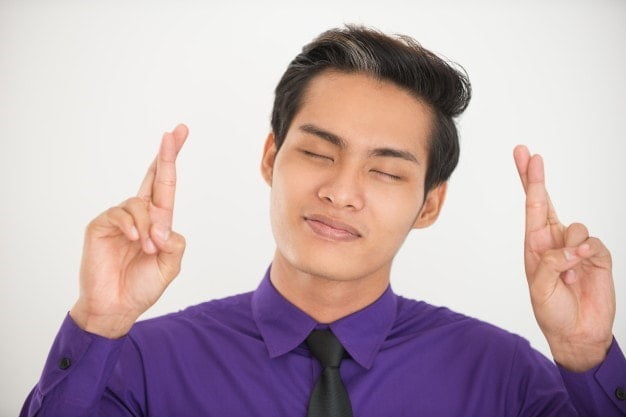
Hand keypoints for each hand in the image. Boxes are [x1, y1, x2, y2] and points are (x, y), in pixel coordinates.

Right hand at [70, 124, 188, 337]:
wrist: (117, 307)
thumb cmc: (143, 286)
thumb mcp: (170, 264)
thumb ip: (174, 241)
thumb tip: (163, 224)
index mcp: (158, 221)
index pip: (166, 185)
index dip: (171, 160)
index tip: (179, 134)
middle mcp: (139, 215)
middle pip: (153, 177)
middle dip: (165, 155)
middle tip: (174, 133)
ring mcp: (120, 219)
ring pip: (141, 204)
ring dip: (150, 226)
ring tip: (150, 249)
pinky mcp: (101, 225)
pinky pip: (122, 215)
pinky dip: (134, 227)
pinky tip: (136, 242)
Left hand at [513, 145, 615, 370]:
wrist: (578, 333)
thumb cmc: (553, 311)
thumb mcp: (540, 288)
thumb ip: (551, 263)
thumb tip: (570, 246)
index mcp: (535, 245)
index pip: (531, 207)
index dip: (528, 181)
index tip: (524, 157)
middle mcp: (555, 241)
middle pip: (546, 202)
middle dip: (536, 178)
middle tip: (530, 155)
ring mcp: (577, 247)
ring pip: (575, 227)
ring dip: (570, 249)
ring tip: (568, 275)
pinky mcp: (597, 256)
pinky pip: (593, 243)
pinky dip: (585, 255)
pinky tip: (580, 272)